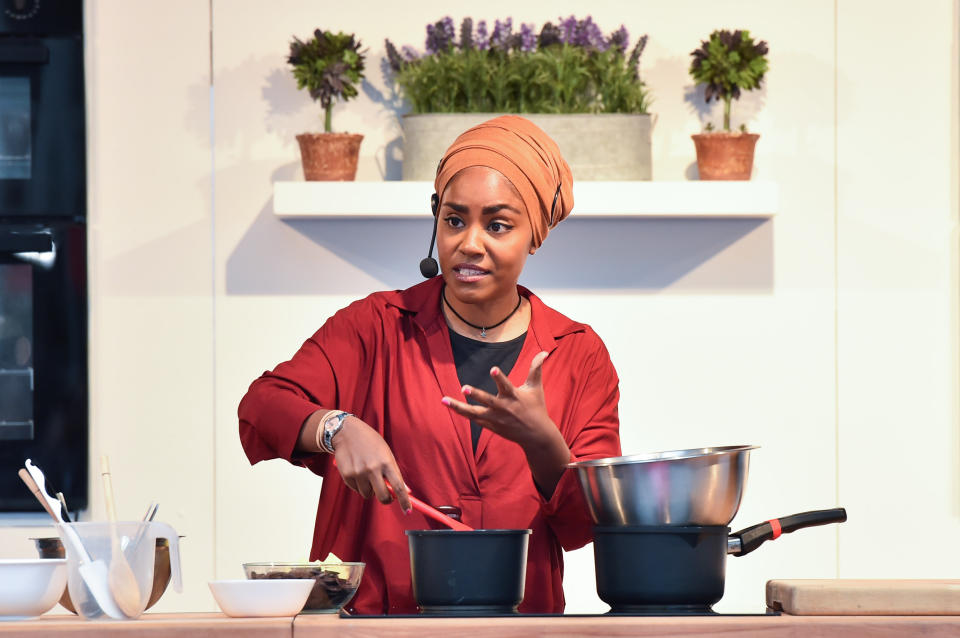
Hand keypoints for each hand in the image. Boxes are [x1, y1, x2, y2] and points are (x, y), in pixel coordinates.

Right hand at [331, 416, 411, 512]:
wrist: (347, 432)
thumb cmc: (370, 442)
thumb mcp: (386, 453)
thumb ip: (394, 471)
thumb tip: (405, 490)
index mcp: (386, 462)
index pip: (398, 487)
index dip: (405, 501)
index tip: (408, 511)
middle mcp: (372, 468)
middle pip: (383, 497)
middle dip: (386, 499)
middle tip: (387, 496)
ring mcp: (359, 473)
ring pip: (368, 495)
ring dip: (370, 490)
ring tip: (367, 475)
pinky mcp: (347, 475)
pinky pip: (356, 490)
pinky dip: (359, 485)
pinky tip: (357, 471)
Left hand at [441, 351, 569, 495]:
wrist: (536, 435)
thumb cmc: (536, 407)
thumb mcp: (536, 388)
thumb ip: (536, 368)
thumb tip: (545, 351)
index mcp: (514, 396)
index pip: (506, 385)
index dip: (499, 377)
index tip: (492, 368)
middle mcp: (503, 408)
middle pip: (487, 401)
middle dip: (476, 394)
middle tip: (464, 388)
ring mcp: (495, 419)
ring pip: (474, 413)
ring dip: (459, 407)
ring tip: (444, 400)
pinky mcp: (491, 426)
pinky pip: (473, 419)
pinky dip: (462, 413)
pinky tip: (450, 406)